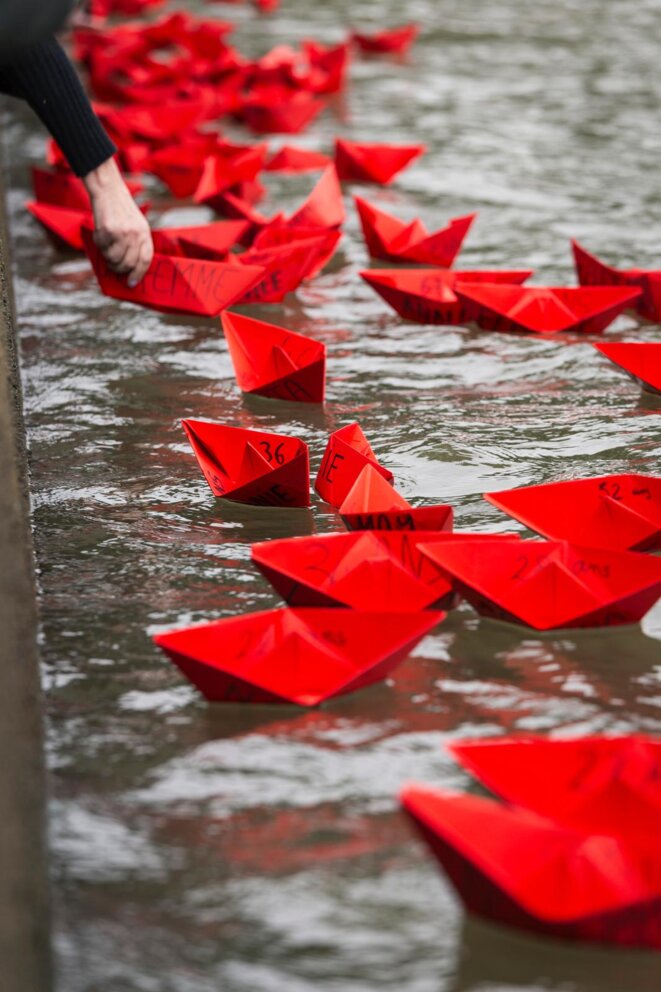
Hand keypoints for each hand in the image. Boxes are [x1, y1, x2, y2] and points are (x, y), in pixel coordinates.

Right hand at [83, 157, 152, 286]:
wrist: (108, 191)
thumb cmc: (122, 211)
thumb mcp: (137, 225)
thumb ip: (137, 244)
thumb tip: (131, 269)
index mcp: (145, 233)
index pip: (145, 260)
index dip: (139, 273)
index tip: (132, 282)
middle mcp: (134, 234)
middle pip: (129, 263)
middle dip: (121, 270)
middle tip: (116, 269)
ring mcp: (120, 233)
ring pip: (114, 260)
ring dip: (109, 261)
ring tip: (108, 251)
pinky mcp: (106, 231)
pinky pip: (102, 250)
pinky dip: (100, 248)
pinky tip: (102, 238)